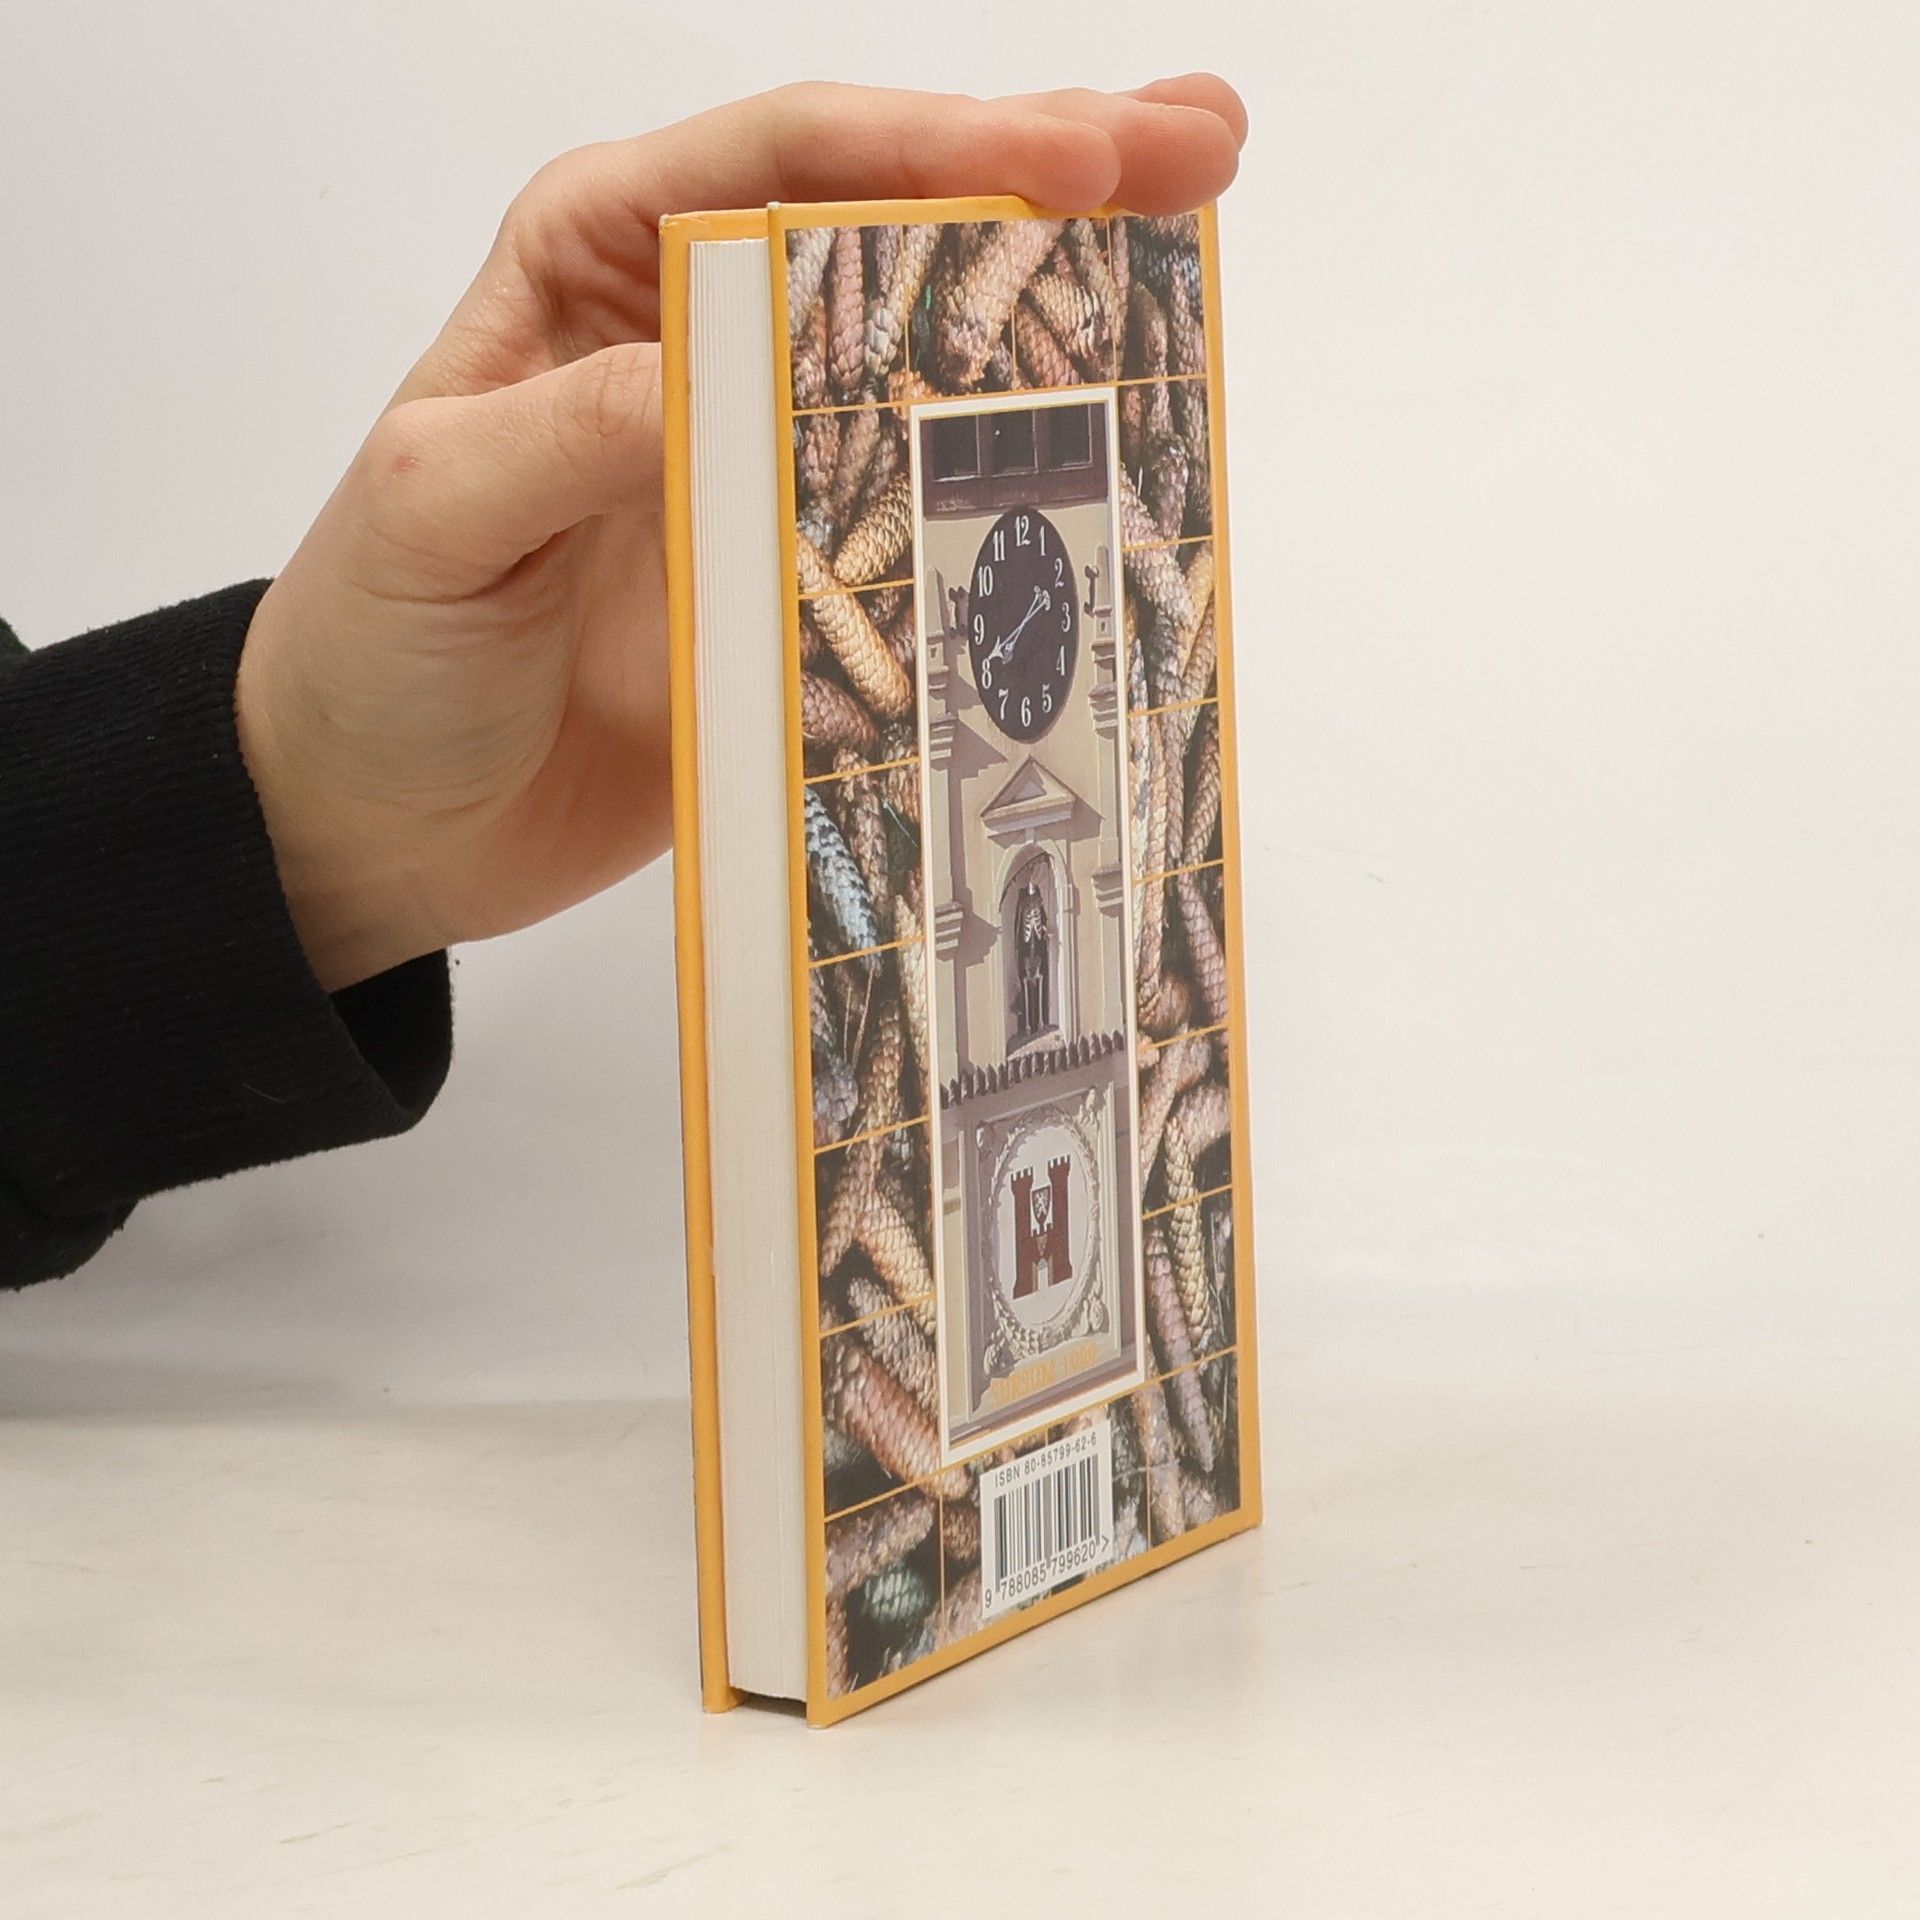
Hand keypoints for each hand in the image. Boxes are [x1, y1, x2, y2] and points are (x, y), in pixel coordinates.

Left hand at [235, 78, 1247, 990]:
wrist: (380, 825)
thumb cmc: (371, 654)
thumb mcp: (438, 515)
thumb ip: (567, 435)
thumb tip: (710, 380)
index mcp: (601, 269)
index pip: (788, 165)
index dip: (942, 149)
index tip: (1077, 158)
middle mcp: (702, 346)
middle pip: (897, 234)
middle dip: (1051, 179)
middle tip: (1199, 150)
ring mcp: (767, 472)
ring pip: (938, 370)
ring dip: (1067, 320)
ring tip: (1197, 261)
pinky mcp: (804, 591)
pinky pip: (928, 532)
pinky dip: (1022, 498)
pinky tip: (1119, 459)